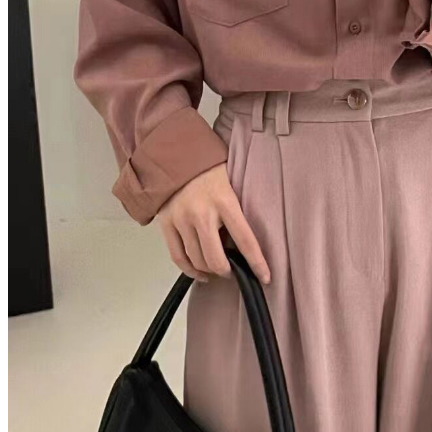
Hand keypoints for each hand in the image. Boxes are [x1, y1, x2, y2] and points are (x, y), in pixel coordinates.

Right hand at [156, 163, 270, 284]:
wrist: (176, 154)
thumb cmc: (208, 168)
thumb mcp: (232, 183)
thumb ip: (238, 210)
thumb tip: (246, 240)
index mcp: (225, 200)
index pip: (245, 240)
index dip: (256, 263)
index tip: (265, 277)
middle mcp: (202, 212)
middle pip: (216, 259)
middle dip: (228, 271)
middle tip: (235, 271)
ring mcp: (182, 219)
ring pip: (197, 260)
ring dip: (209, 271)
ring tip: (218, 269)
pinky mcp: (166, 224)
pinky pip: (178, 257)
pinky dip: (189, 269)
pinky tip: (199, 272)